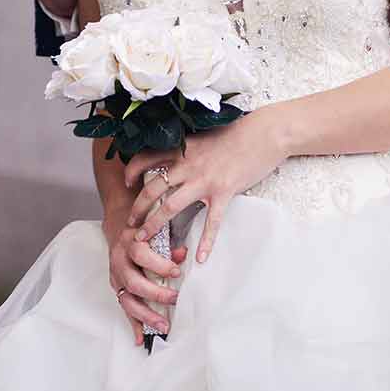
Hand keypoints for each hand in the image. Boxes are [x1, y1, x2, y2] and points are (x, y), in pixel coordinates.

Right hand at [103, 209, 187, 345]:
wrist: (120, 227)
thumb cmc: (143, 230)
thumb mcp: (155, 230)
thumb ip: (169, 243)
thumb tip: (184, 254)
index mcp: (130, 243)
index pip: (141, 254)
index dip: (159, 264)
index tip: (177, 271)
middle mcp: (120, 261)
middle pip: (133, 282)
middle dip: (155, 294)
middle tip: (174, 299)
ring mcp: (116, 277)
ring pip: (127, 300)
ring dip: (145, 315)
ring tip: (162, 326)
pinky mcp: (117, 288)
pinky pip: (124, 308)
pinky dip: (133, 324)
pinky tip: (141, 338)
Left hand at [123, 109, 287, 264]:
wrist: (264, 133)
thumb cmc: (236, 132)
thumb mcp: (204, 135)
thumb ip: (187, 147)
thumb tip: (176, 154)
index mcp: (182, 149)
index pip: (146, 158)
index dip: (131, 171)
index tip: (126, 183)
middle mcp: (188, 164)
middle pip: (153, 188)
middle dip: (137, 208)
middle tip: (129, 223)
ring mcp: (205, 180)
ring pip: (171, 206)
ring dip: (154, 224)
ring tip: (143, 239)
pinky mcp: (224, 192)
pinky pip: (211, 221)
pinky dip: (206, 241)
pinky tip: (201, 257)